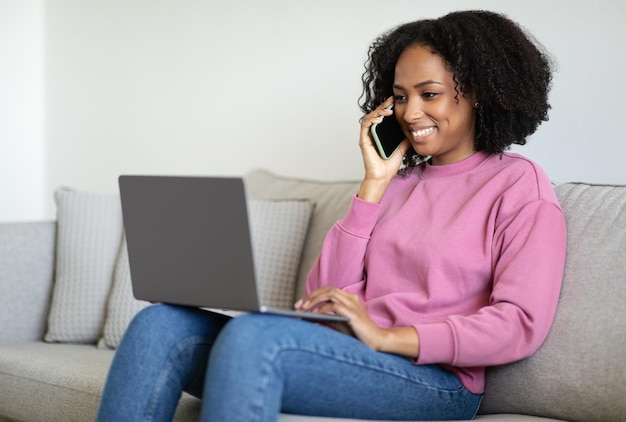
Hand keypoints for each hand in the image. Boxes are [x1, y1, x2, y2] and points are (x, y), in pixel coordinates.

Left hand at [295, 286, 420, 357]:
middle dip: (311, 296)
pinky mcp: (353, 313)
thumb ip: (327, 317)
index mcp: (349, 298)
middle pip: (327, 289)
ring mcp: (353, 304)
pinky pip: (334, 306)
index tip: (300, 303)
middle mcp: (351, 298)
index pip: (328, 290)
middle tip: (298, 305)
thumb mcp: (339, 323)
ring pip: (330, 294)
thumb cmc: (357, 333)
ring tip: (303, 309)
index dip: (313, 295)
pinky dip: (322, 309)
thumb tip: (308, 315)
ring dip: (314, 300)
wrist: (376, 340)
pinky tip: (314, 315)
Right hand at [358, 97, 409, 202]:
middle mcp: (373, 132)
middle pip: (376, 113)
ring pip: (369, 117)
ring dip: (378, 111)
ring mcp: (367, 136)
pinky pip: (365, 126)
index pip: (383, 115)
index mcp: (381, 132)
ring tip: (388, 111)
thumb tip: (417, 128)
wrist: (384, 176)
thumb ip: (406, 136)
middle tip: (392, 100)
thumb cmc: (390, 164)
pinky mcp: (363, 140)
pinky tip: (380, 119)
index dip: (388, 106)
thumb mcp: (403, 146)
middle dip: (383, 105)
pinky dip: (371, 120)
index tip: (395, 100)